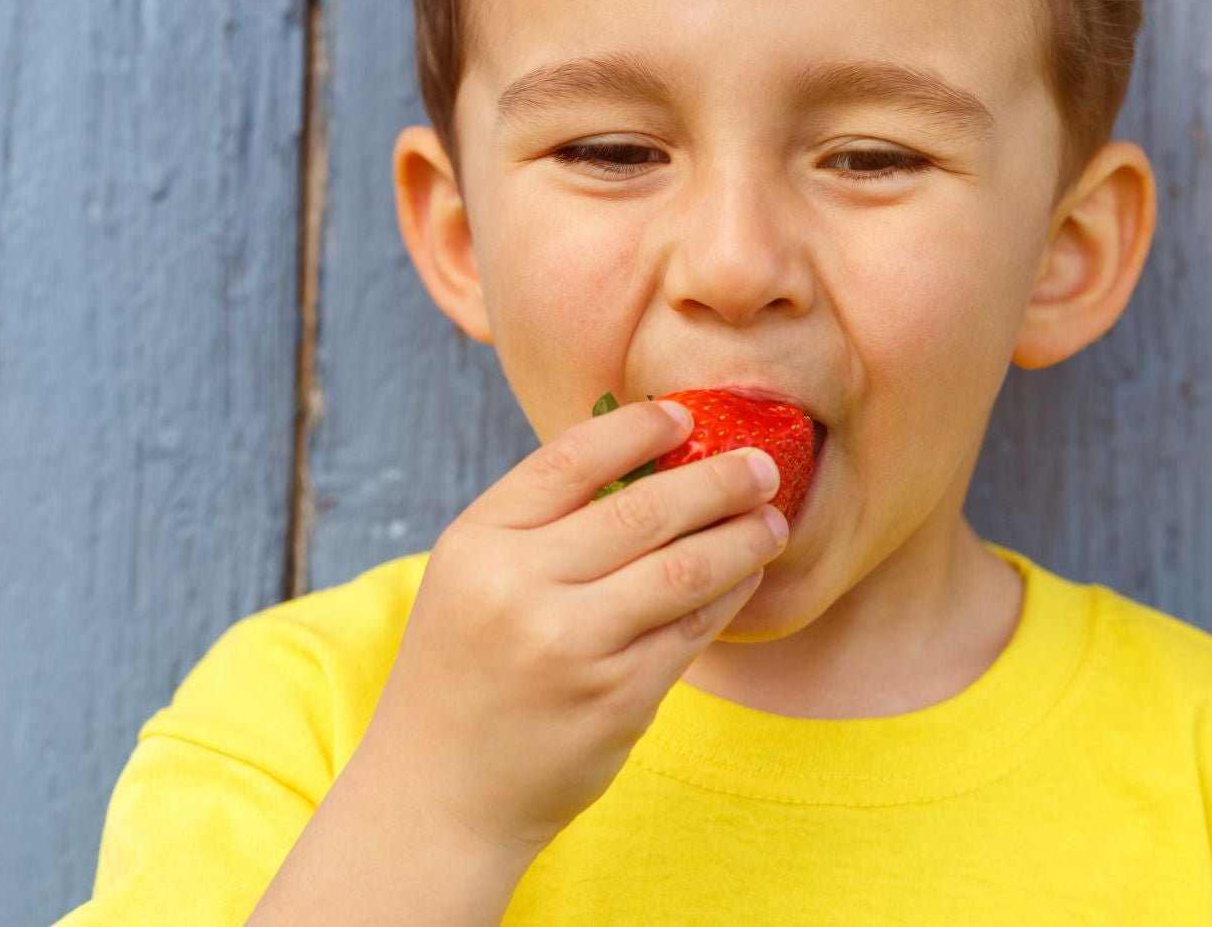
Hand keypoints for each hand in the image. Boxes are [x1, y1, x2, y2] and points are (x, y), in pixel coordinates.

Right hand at [356, 398, 787, 857]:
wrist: (438, 796)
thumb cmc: (466, 675)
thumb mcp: (472, 582)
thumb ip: (542, 525)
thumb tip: (649, 460)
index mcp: (477, 543)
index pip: (570, 459)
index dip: (637, 428)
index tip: (686, 415)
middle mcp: (520, 588)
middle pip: (644, 509)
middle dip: (718, 479)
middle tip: (762, 465)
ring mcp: (573, 645)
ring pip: (686, 568)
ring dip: (743, 537)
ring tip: (773, 520)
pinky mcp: (618, 696)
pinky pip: (693, 628)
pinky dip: (730, 595)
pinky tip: (747, 576)